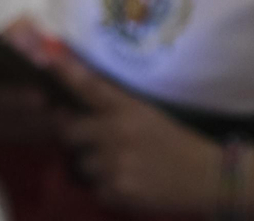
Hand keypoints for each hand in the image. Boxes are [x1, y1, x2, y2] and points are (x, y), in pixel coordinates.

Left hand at [50, 56, 225, 211]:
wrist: (206, 176)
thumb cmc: (176, 141)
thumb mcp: (146, 114)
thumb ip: (114, 106)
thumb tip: (79, 99)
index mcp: (127, 109)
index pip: (89, 87)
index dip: (66, 73)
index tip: (48, 61)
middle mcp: (116, 133)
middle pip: (67, 131)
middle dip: (72, 134)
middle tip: (87, 137)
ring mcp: (113, 164)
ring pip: (80, 164)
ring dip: (92, 165)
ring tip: (117, 164)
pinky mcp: (116, 192)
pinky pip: (95, 188)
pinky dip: (106, 187)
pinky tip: (127, 182)